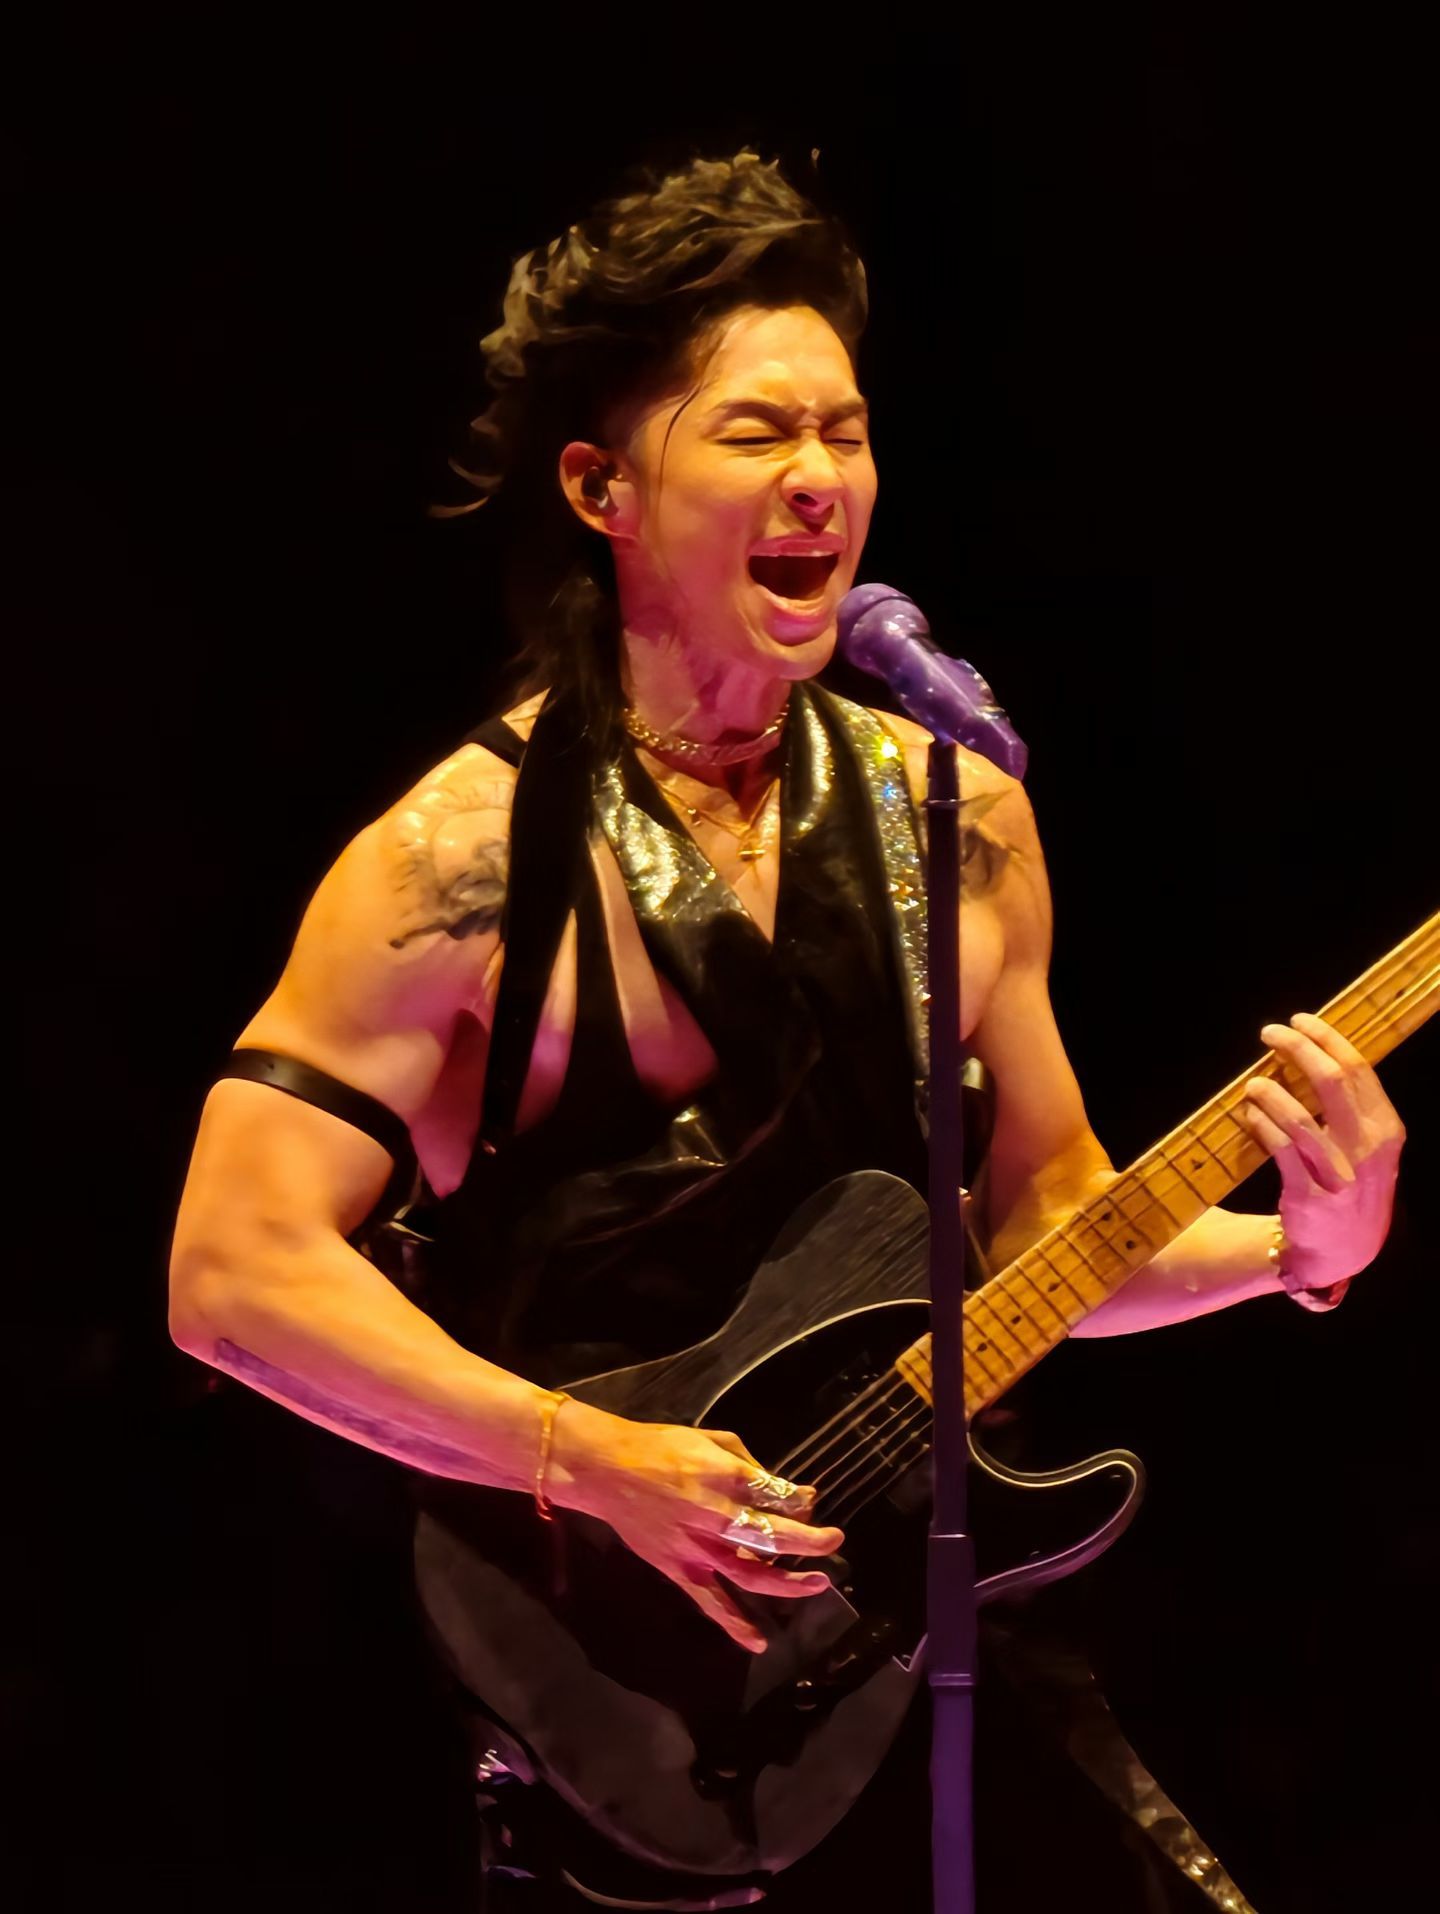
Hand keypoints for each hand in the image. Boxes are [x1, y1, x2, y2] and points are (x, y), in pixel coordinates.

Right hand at [549, 1408, 844, 1654]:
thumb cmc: (661, 1447)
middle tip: (834, 1540)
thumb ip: (749, 1464)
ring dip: (789, 1583)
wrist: (607, 1470)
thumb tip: (785, 1490)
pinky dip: (734, 1624)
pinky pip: (710, 1603)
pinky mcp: (678, 1570)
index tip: (811, 1501)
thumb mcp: (710, 1439)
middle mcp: (716, 1515)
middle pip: (774, 1536)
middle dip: (810, 1540)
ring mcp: (697, 1548)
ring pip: (751, 1574)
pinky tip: (759, 1641)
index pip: (778, 1494)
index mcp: (725, 1477)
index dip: (801, 1500)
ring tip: (819, 1583)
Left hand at [1239, 1011, 1405, 1287]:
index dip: (1326, 1037)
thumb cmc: (1349, 1184)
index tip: (1299, 1019)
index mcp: (1386, 1128)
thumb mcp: (1367, 1146)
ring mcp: (1339, 1173)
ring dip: (1270, 1091)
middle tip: (1269, 1033)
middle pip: (1330, 1080)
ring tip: (1252, 1083)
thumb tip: (1312, 1051)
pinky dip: (1261, 1123)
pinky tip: (1249, 1113)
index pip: (1357, 1068)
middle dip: (1297, 1048)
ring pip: (1299, 1116)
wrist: (1342, 1249)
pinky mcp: (1308, 1195)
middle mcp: (1368, 1148)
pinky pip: (1279, 1148)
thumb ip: (1350, 1107)